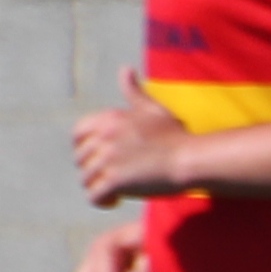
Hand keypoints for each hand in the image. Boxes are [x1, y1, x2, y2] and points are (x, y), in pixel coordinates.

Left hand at [73, 71, 194, 207]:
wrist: (192, 159)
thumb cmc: (177, 136)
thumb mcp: (153, 110)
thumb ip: (134, 91)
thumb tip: (125, 69)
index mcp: (109, 119)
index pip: (77, 135)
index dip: (86, 150)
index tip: (103, 159)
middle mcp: (104, 136)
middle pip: (81, 160)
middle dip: (94, 170)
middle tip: (114, 177)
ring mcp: (108, 159)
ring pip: (86, 179)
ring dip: (99, 187)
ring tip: (116, 192)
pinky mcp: (115, 181)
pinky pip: (94, 196)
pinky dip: (102, 202)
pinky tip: (115, 201)